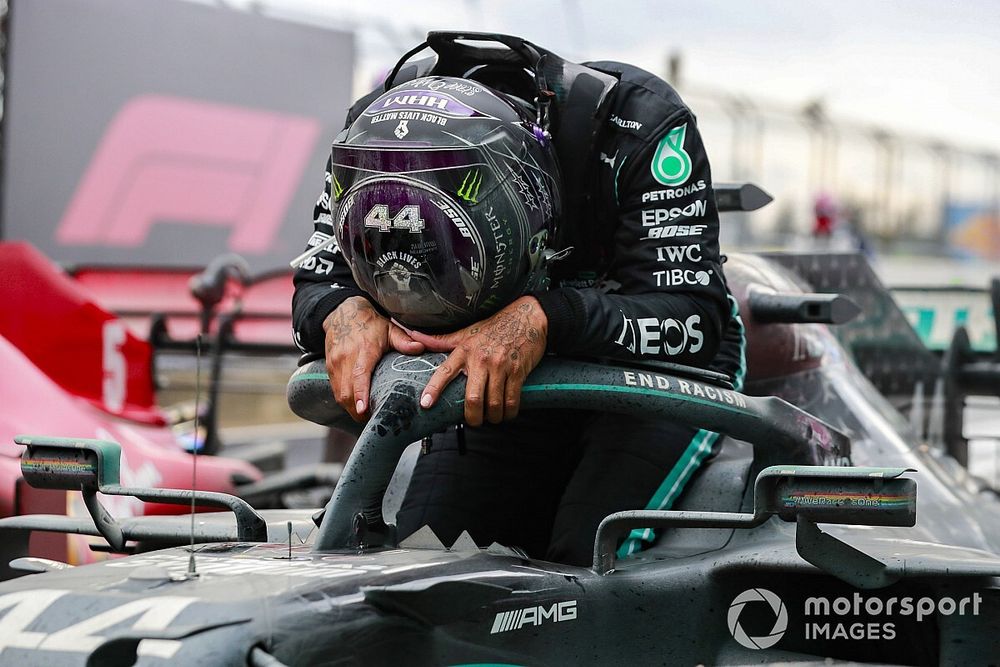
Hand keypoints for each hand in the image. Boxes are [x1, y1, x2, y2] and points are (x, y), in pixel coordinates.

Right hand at [323, 296, 423, 420]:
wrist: (343, 314)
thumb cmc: (370, 324)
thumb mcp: (390, 329)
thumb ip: (404, 341)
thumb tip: (421, 348)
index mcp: (364, 349)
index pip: (359, 375)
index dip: (361, 394)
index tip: (363, 410)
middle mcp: (346, 357)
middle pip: (347, 391)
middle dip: (357, 410)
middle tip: (373, 420)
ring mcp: (335, 364)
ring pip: (340, 394)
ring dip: (351, 408)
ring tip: (366, 416)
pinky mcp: (329, 368)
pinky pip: (335, 390)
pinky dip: (346, 401)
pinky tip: (357, 406)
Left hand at [407, 296, 547, 425]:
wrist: (527, 317)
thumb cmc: (495, 326)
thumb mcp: (466, 332)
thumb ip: (441, 340)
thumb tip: (414, 336)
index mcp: (465, 350)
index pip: (445, 371)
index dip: (434, 389)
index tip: (426, 403)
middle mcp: (481, 359)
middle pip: (473, 398)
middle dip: (473, 417)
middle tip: (473, 421)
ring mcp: (501, 366)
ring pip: (494, 404)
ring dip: (493, 417)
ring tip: (491, 417)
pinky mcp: (518, 371)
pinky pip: (512, 400)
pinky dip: (509, 413)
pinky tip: (506, 413)